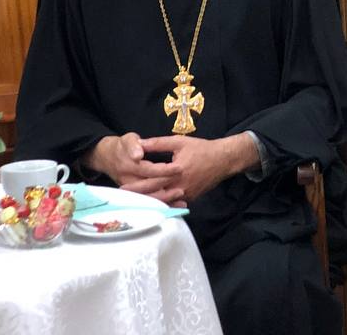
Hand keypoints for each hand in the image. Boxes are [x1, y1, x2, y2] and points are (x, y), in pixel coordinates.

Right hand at [84, 132, 184, 204]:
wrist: (108, 157)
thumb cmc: (122, 146)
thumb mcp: (128, 140)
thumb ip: (133, 146)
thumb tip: (138, 155)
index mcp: (128, 166)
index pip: (148, 170)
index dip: (164, 170)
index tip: (180, 168)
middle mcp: (127, 181)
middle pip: (149, 188)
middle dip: (166, 189)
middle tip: (182, 190)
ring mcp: (129, 190)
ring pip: (148, 199)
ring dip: (164, 201)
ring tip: (181, 201)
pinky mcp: (132, 195)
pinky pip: (148, 203)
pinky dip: (161, 206)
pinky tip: (174, 207)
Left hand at [126, 133, 257, 203]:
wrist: (224, 159)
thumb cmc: (202, 148)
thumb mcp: (180, 142)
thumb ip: (158, 143)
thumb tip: (139, 144)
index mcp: (176, 172)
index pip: (151, 182)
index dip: (136, 187)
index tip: (122, 190)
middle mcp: (180, 186)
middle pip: (155, 196)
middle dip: (139, 199)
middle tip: (124, 201)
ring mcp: (186, 195)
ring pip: (163, 203)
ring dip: (149, 204)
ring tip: (135, 203)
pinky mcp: (190, 198)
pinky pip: (173, 203)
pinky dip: (162, 204)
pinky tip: (152, 205)